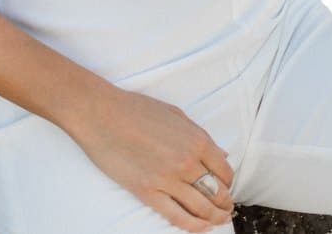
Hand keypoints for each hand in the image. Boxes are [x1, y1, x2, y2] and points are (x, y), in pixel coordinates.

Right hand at [69, 87, 236, 230]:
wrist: (102, 114)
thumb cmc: (137, 109)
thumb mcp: (177, 115)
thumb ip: (201, 136)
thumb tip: (222, 154)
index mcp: (197, 140)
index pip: (224, 170)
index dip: (229, 183)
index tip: (227, 188)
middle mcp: (187, 161)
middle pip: (216, 191)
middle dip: (225, 204)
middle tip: (227, 209)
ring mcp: (167, 179)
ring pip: (201, 207)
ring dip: (214, 217)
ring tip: (219, 221)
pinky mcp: (146, 192)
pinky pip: (176, 215)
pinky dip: (192, 225)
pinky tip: (200, 227)